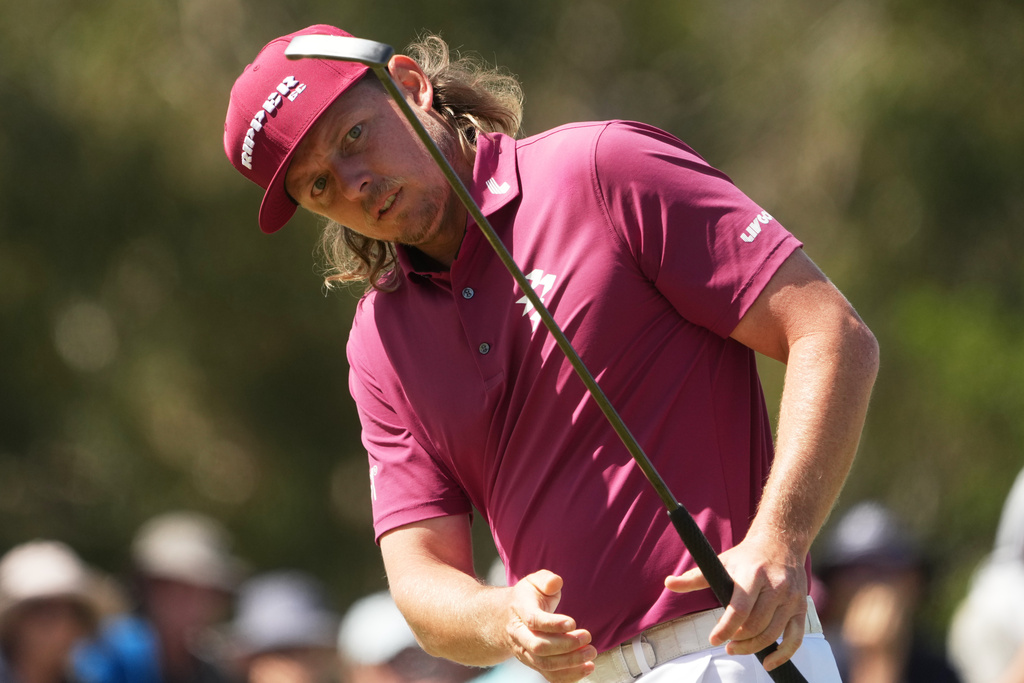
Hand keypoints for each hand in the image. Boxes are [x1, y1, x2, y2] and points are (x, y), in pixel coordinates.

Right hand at [506, 570, 595, 682]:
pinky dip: (568, 676)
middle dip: (565, 645)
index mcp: (520, 610)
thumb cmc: (527, 598)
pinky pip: (549, 675)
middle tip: (587, 637)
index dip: (553, 624)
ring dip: (570, 662)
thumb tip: (556, 583)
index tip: (573, 622)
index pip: (534, 621)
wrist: (506, 618)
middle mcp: (519, 634)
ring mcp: (525, 652)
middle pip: (539, 646)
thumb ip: (546, 580)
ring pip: (545, 664)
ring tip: (591, 654)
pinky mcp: (533, 663)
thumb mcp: (534, 581)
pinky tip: (586, 668)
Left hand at [663, 535, 807, 670]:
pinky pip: (795, 638)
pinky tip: (768, 663)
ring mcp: (791, 599)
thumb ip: (695, 577)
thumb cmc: (746, 556)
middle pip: (756, 624)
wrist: (781, 544)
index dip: (726, 627)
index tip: (713, 639)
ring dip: (753, 648)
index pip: (740, 608)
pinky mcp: (801, 609)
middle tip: (725, 644)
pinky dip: (783, 655)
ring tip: (736, 648)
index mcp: (754, 574)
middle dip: (738, 639)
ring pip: (773, 634)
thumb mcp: (721, 561)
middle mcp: (776, 586)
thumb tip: (668, 583)